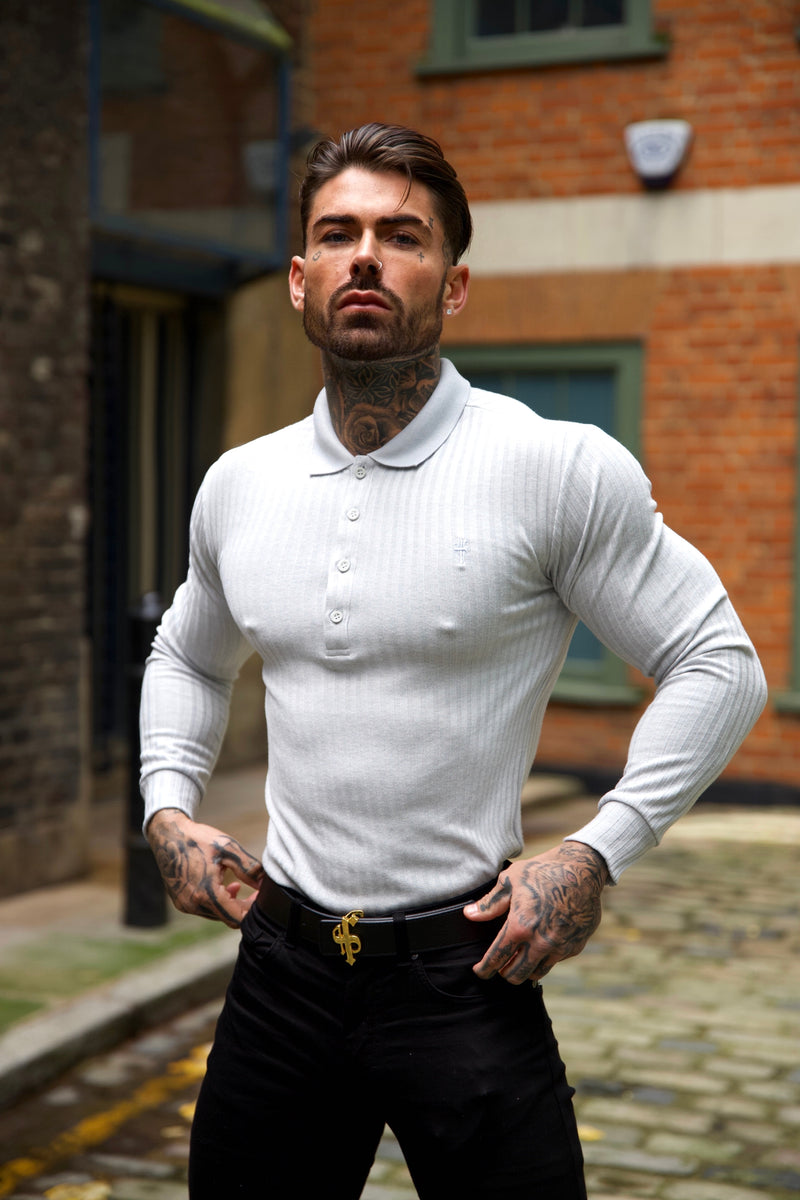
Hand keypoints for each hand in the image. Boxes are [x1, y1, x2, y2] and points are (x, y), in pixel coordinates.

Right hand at [146, 808, 264, 927]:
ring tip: (237, 886)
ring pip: (216, 915)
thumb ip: (249, 868)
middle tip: (254, 891)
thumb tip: (264, 884)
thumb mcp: (228, 848)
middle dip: (243, 906)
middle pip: (228, 918)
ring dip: (230, 904)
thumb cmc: (199, 839)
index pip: (237, 918)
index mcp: (206, 894)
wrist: (168, 835)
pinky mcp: (180, 902)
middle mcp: (194, 905)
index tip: (260, 895)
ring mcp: (185, 906)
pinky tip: (222, 886)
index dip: (253, 909)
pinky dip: (216, 902)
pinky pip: (204, 909)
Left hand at [464, 842, 607, 984]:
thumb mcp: (511, 880)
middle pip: (515, 974)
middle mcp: (540, 942)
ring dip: (525, 970)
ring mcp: (560, 947)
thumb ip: (490, 903)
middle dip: (504, 972)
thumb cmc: (543, 870)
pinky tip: (540, 948)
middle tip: (500, 965)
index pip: (497, 958)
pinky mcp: (575, 946)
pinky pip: (555, 961)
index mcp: (520, 926)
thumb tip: (470, 915)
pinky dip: (545, 959)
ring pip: (536, 973)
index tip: (480, 972)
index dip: (484, 969)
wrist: (582, 869)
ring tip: (519, 960)